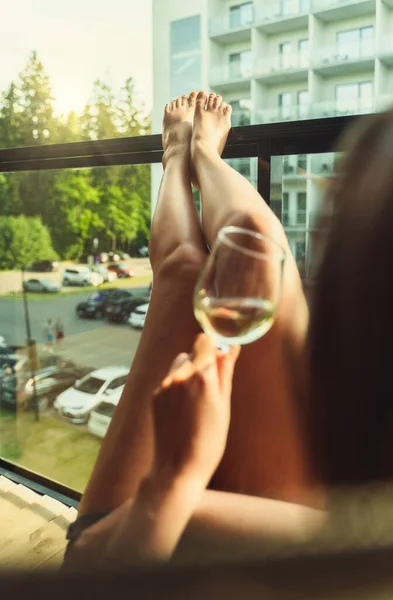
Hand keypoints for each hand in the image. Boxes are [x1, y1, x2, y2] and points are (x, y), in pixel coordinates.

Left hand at [151, 334, 239, 488]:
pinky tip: (184, 409)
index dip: (213, 347)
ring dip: (188, 371)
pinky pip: (169, 379)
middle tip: (212, 387)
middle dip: (202, 361)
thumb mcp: (224, 405)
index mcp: (202, 376)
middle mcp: (180, 375)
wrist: (177, 468)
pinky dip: (177, 386)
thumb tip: (231, 348)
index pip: (204, 341)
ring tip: (197, 399)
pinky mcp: (155, 395)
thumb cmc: (209, 441)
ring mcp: (164, 385)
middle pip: (193, 352)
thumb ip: (225, 372)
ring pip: (179, 363)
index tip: (220, 357)